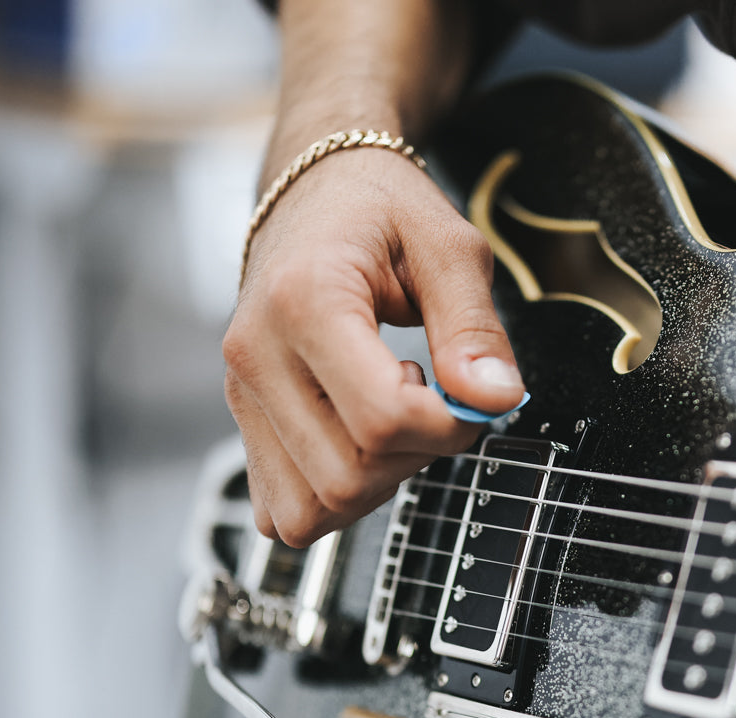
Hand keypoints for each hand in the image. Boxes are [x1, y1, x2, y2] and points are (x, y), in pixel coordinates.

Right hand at [223, 145, 524, 546]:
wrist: (316, 189)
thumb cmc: (383, 211)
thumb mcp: (449, 248)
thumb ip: (475, 328)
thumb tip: (495, 400)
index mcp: (304, 300)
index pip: (382, 419)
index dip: (448, 427)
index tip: (470, 396)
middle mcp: (256, 353)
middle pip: (346, 475)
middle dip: (415, 457)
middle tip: (433, 398)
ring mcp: (240, 391)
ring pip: (310, 510)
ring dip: (375, 484)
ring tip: (393, 413)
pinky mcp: (242, 417)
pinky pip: (283, 509)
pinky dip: (335, 497)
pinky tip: (360, 439)